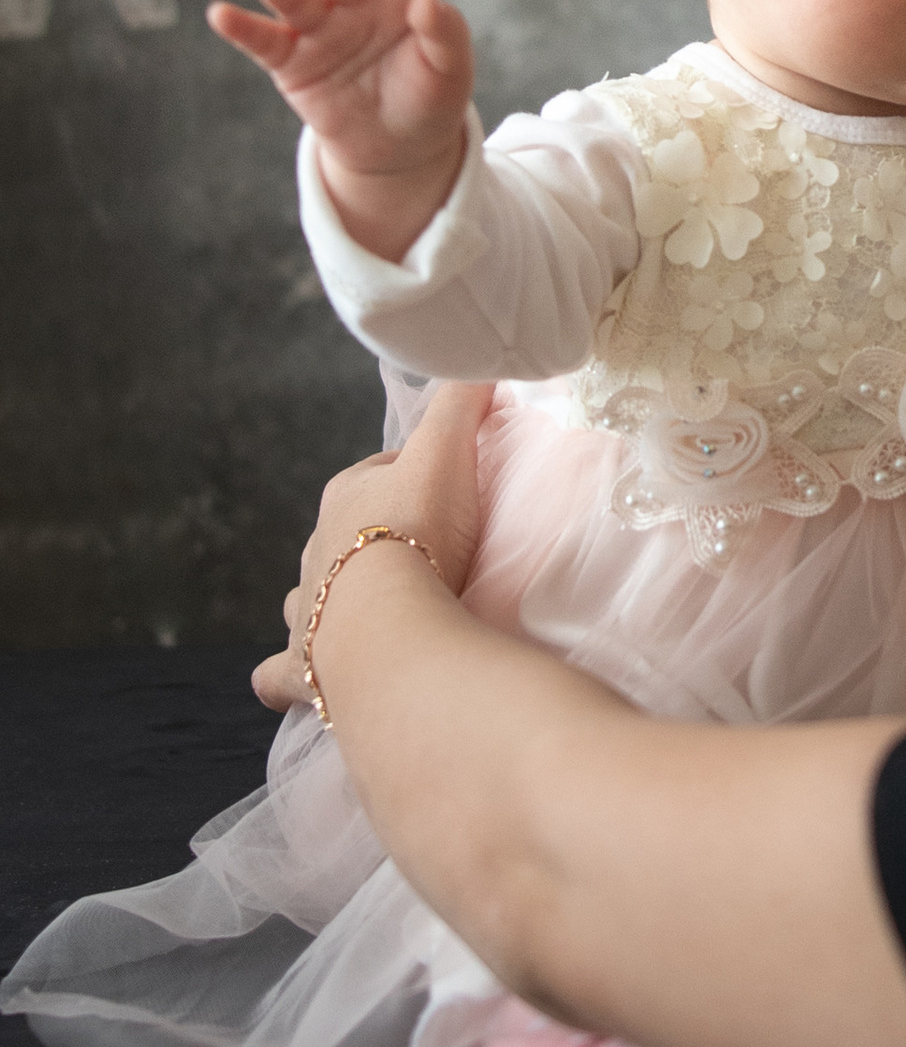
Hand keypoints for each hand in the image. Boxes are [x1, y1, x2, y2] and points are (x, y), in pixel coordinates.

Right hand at [211, 0, 474, 261]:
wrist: (395, 145)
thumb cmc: (429, 96)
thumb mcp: (451, 70)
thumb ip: (445, 33)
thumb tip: (426, 2)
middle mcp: (357, 3)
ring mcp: (321, 29)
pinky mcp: (291, 60)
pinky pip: (264, 42)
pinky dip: (242, 28)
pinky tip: (221, 14)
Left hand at [254, 383, 494, 711]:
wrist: (385, 627)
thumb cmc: (417, 538)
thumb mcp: (446, 455)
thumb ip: (462, 406)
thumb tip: (481, 360)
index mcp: (347, 497)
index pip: (379, 473)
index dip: (412, 479)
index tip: (446, 493)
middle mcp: (317, 552)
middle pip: (344, 536)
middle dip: (373, 543)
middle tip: (422, 559)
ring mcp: (307, 612)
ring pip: (310, 599)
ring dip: (333, 603)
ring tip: (370, 617)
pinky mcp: (302, 669)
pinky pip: (283, 674)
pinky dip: (288, 678)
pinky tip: (297, 686)